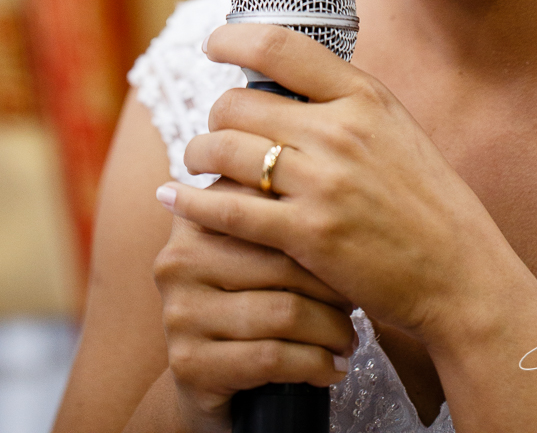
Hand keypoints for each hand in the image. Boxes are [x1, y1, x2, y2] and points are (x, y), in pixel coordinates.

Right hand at [153, 178, 356, 432]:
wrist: (208, 377)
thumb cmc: (249, 298)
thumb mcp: (255, 247)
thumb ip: (277, 204)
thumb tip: (346, 159)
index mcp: (195, 215)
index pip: (271, 209)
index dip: (321, 231)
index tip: (353, 249)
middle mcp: (178, 258)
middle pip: (282, 261)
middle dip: (332, 286)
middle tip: (358, 300)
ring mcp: (181, 312)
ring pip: (284, 313)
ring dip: (331, 330)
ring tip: (349, 338)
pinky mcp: (190, 363)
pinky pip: (272, 357)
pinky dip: (315, 365)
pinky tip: (334, 368)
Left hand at [166, 25, 519, 351]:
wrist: (460, 273)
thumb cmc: (426, 200)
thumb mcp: (395, 128)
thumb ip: (345, 101)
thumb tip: (287, 77)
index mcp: (363, 96)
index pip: (281, 46)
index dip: (235, 38)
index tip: (215, 44)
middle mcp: (339, 131)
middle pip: (239, 102)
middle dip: (217, 115)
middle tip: (217, 130)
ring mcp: (321, 183)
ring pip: (225, 149)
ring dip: (200, 154)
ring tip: (198, 161)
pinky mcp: (306, 234)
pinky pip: (228, 210)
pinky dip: (193, 203)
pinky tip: (175, 199)